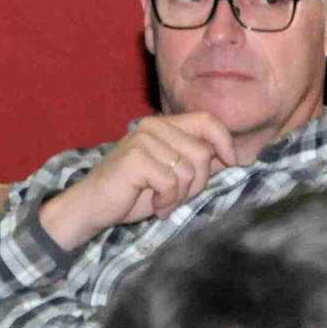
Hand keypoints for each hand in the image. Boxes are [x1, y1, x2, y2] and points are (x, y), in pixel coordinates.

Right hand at [37, 113, 236, 250]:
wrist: (92, 207)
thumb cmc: (133, 193)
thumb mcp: (172, 174)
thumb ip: (197, 162)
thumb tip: (234, 156)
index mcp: (163, 125)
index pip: (207, 119)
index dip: (225, 140)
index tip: (232, 162)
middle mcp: (153, 126)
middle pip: (202, 152)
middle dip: (197, 183)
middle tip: (176, 196)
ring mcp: (143, 140)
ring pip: (189, 171)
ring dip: (179, 196)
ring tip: (161, 201)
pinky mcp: (136, 158)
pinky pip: (171, 184)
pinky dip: (166, 202)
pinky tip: (153, 204)